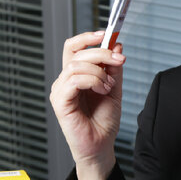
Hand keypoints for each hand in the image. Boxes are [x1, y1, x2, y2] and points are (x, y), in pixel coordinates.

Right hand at [49, 30, 126, 179]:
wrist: (101, 145)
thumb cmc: (103, 121)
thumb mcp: (114, 88)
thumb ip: (114, 68)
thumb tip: (116, 45)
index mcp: (75, 75)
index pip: (73, 47)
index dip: (87, 37)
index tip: (106, 34)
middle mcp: (65, 80)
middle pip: (76, 52)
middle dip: (101, 52)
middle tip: (119, 59)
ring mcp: (60, 91)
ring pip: (76, 65)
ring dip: (99, 71)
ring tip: (109, 86)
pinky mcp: (60, 102)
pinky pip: (73, 80)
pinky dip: (92, 81)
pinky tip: (102, 90)